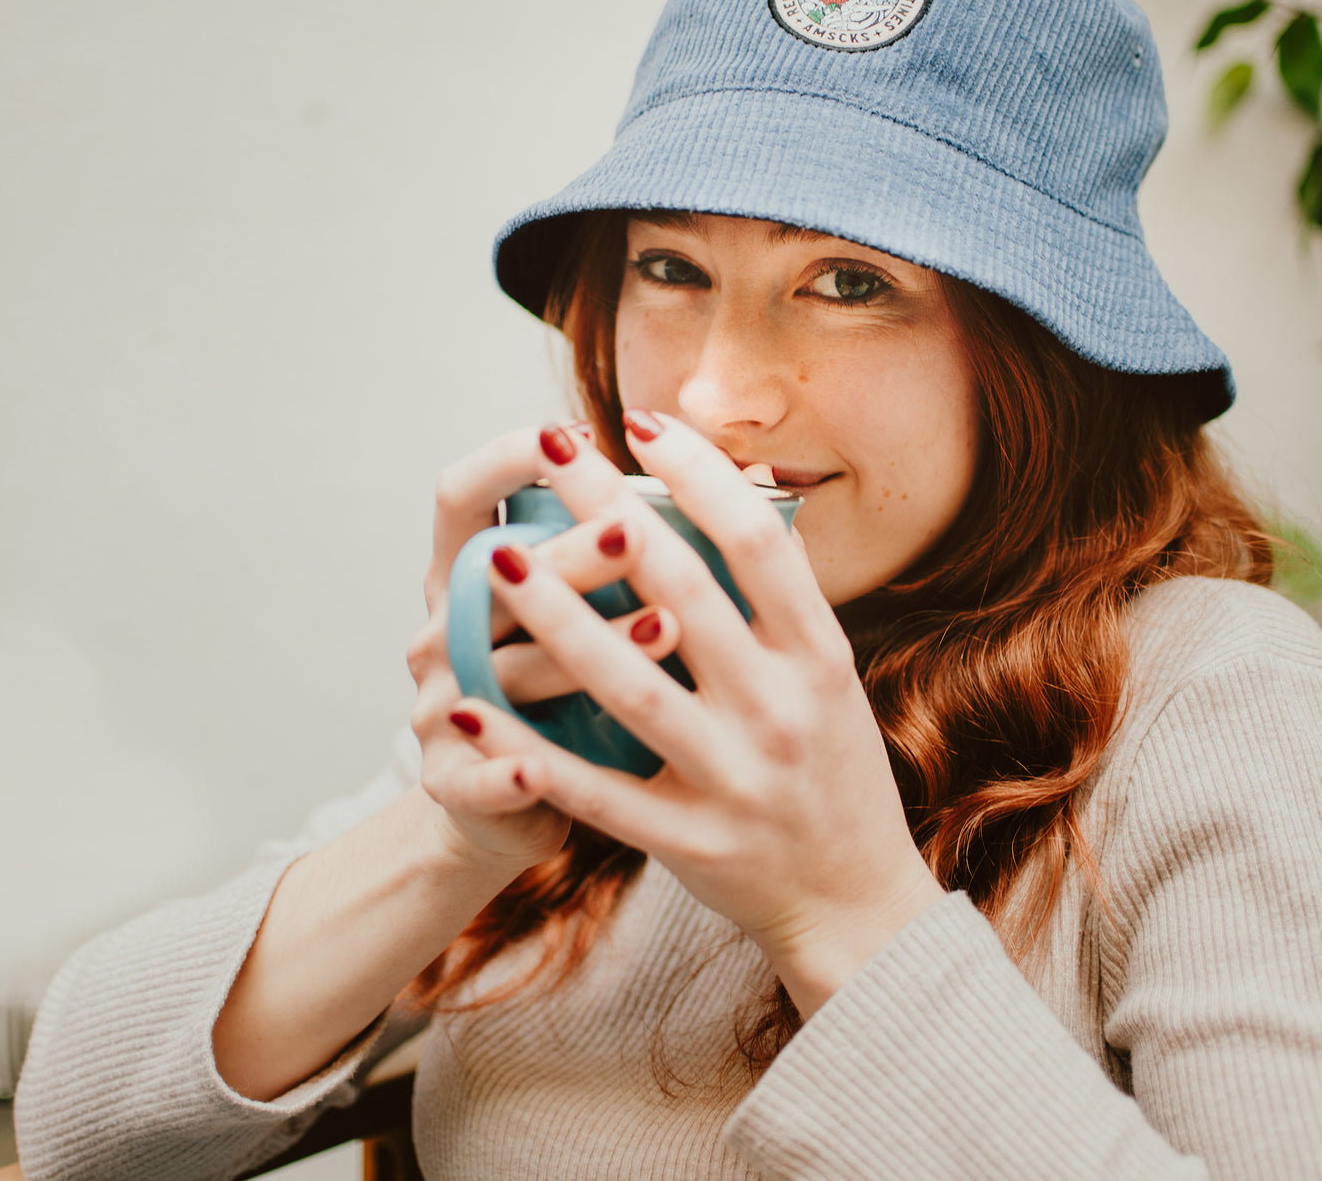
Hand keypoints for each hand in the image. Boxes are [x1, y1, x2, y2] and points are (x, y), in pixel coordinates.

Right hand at [408, 423, 681, 869]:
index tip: (576, 435)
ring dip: (572, 651)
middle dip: (566, 552)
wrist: (510, 808)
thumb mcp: (590, 611)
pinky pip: (474, 777)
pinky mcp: (450, 781)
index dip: (505, 459)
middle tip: (629, 531)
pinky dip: (503, 772)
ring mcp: (441, 706)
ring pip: (503, 671)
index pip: (463, 496)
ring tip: (662, 630)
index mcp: (477, 577)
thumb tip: (738, 480)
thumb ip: (630, 551)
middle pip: (492, 575)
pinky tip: (536, 771)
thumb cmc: (572, 693)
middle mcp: (449, 630)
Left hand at [445, 413, 944, 1016]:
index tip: (642, 421)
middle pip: (683, 590)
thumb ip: (785, 595)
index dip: (699, 473)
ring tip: (494, 560)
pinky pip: (595, 792)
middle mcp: (780, 708)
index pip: (756, 542)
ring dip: (557, 619)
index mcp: (819, 656)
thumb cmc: (835, 769)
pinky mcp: (689, 840)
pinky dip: (528, 750)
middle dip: (608, 512)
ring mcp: (734, 778)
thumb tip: (743, 492)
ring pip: (630, 686)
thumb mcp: (831, 676)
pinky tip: (468, 707)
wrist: (853, 900)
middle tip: (551, 448)